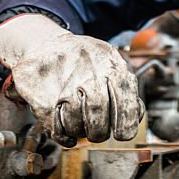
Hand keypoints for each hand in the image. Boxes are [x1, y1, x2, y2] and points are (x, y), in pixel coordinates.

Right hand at [0, 14, 143, 146]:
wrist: (45, 42)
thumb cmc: (83, 57)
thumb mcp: (110, 60)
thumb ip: (125, 87)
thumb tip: (134, 116)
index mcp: (112, 68)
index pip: (126, 109)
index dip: (125, 127)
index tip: (121, 133)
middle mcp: (90, 77)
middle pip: (99, 124)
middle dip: (99, 133)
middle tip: (96, 131)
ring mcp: (65, 89)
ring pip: (77, 128)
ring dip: (78, 131)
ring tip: (77, 120)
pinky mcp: (44, 100)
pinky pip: (57, 130)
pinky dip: (63, 136)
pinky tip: (65, 129)